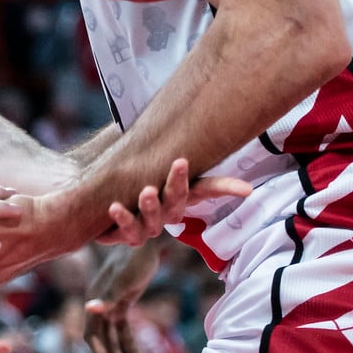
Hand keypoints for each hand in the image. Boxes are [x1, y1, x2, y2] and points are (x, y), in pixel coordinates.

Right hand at [83, 243, 159, 352]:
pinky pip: (123, 333)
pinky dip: (131, 348)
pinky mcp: (121, 305)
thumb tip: (90, 309)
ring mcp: (109, 306)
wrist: (144, 240)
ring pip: (113, 341)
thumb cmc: (133, 259)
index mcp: (94, 300)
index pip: (93, 336)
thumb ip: (107, 297)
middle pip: (103, 343)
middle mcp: (98, 306)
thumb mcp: (123, 280)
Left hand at [96, 158, 250, 246]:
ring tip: (147, 192)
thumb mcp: (157, 164)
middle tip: (180, 163)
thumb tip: (187, 117)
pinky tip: (114, 206)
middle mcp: (169, 212)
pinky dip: (123, 219)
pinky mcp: (129, 235)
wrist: (107, 206)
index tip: (245, 188)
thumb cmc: (139, 181)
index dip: (227, 187)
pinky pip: (129, 231)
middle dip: (180, 182)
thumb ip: (169, 147)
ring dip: (151, 206)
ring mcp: (151, 226)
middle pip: (179, 199)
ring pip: (154, 219)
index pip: (208, 188)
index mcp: (182, 194)